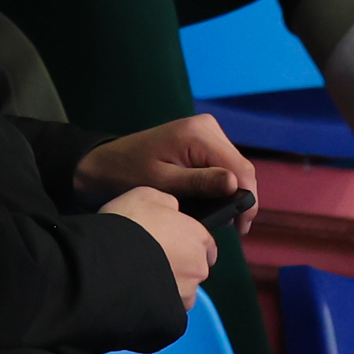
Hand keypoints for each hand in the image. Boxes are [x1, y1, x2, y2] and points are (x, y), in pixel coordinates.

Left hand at [74, 113, 258, 233]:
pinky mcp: (202, 140)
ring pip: (234, 168)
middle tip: (227, 225)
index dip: (247, 199)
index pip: (240, 169)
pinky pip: (221, 165)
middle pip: (240, 168)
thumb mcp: (163, 183)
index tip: (240, 227)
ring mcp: (205, 131)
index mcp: (198, 133)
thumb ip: (199, 183)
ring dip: (230, 192)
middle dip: (238, 197)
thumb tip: (235, 184)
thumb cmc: (128, 173)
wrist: (106, 163)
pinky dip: (220, 184)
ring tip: (217, 216)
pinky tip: (210, 201)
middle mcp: (207, 127)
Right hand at [101, 186, 216, 309]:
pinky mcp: (171, 312)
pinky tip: (139, 290)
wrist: (109, 261)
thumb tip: (173, 210)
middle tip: (150, 257)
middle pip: (194, 268)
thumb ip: (168, 204)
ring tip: (141, 276)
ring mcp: (186, 293)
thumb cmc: (129, 223)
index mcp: (198, 237)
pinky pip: (168, 306)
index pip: (206, 245)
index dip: (187, 243)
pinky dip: (157, 300)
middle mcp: (199, 267)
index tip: (169, 242)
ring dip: (168, 284)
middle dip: (179, 265)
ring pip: (181, 290)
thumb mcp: (147, 195)